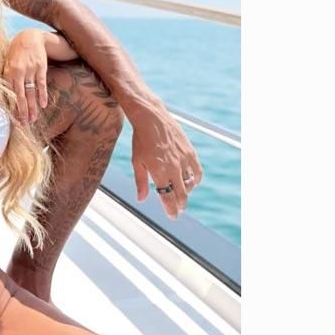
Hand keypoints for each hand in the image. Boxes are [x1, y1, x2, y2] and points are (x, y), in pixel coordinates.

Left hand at [3, 29, 49, 122]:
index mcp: (7, 72)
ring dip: (32, 107)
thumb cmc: (16, 52)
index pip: (8, 94)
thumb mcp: (7, 63)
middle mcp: (18, 72)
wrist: (30, 36)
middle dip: (21, 111)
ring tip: (33, 120)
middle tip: (23, 124)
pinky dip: (43, 95)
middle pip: (20, 95)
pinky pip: (42, 84)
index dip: (10, 107)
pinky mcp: (41, 67)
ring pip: (31, 92)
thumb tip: (1, 95)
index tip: (12, 120)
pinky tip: (43, 105)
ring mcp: (30, 70)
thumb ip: (5, 77)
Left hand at [129, 103, 203, 219]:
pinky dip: (195, 180)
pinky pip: (197, 171)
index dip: (171, 210)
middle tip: (177, 210)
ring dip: (187, 193)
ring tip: (181, 194)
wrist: (151, 118)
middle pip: (181, 194)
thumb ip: (141, 182)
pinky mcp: (190, 152)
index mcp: (159, 172)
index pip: (168, 198)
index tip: (172, 216)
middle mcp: (174, 168)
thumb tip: (141, 199)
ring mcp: (184, 160)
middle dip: (180, 205)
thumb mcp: (137, 162)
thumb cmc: (141, 140)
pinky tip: (191, 182)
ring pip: (190, 184)